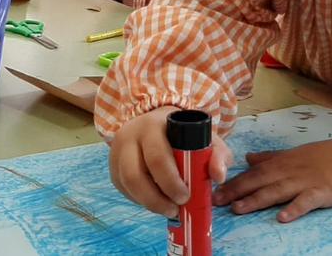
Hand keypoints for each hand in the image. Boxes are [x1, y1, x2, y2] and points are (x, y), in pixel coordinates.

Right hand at [109, 106, 233, 217]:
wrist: (157, 123)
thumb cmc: (183, 134)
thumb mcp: (205, 138)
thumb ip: (217, 154)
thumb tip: (218, 176)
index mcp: (152, 126)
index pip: (157, 157)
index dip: (170, 182)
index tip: (186, 196)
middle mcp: (129, 137)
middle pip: (134, 175)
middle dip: (156, 198)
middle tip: (176, 209)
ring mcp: (117, 153)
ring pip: (126, 185)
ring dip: (148, 203)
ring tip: (168, 209)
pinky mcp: (113, 167)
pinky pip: (124, 189)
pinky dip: (141, 200)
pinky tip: (156, 200)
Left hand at [213, 135, 331, 222]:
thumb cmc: (327, 156)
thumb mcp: (296, 153)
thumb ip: (271, 157)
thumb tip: (249, 159)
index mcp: (283, 161)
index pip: (253, 173)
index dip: (234, 182)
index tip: (215, 190)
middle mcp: (291, 170)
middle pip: (260, 181)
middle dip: (237, 191)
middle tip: (217, 201)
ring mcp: (306, 181)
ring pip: (277, 191)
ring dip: (257, 200)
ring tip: (239, 209)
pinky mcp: (322, 192)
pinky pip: (306, 202)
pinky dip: (294, 209)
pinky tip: (282, 217)